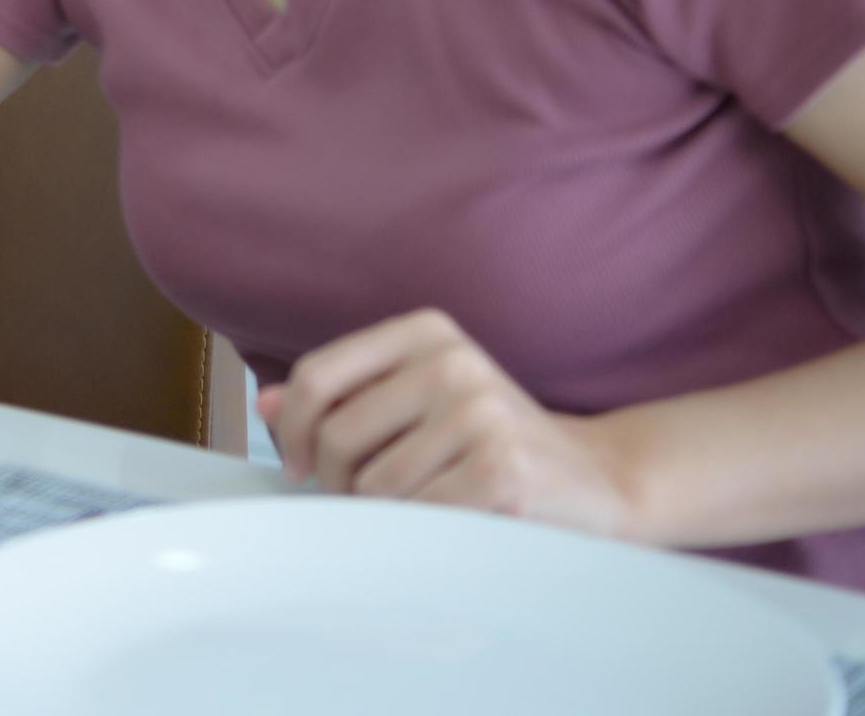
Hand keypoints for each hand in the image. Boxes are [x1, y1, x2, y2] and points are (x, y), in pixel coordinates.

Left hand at [258, 308, 645, 539]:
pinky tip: (448, 523)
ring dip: (382, 514)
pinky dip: (418, 532)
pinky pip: (417, 515)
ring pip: (375, 485)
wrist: (599, 479)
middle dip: (335, 483)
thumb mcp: (417, 401)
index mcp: (424, 332)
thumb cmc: (491, 441)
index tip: (297, 466)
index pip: (319, 376)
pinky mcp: (501, 468)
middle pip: (338, 435)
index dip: (292, 430)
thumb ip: (344, 398)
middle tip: (358, 502)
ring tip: (419, 508)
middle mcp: (452, 361)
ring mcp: (480, 412)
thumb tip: (265, 405)